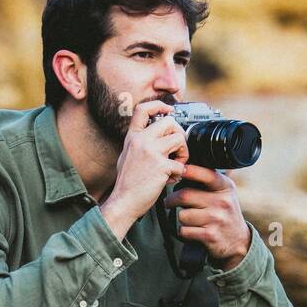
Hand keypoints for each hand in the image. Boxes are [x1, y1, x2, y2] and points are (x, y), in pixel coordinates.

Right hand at [99, 100, 187, 239]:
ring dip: (183, 153)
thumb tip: (157, 137)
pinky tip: (169, 179)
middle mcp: (141, 140)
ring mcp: (151, 152)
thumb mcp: (127, 155)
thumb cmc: (127, 182)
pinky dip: (179, 173)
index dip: (159, 105)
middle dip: (179, 134)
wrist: (123, 201)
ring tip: (176, 164)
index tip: (169, 110)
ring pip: (179, 138)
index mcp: (133, 137)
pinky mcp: (160, 166)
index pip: (143, 109)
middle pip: (169, 121)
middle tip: (177, 149)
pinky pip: (180, 164)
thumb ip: (140, 143)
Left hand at [163, 164, 250, 268]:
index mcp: (225, 187)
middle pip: (185, 195)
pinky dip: (184, 232)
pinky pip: (185, 230)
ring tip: (188, 219)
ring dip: (181, 218)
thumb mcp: (225, 193)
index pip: (206, 174)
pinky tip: (192, 230)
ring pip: (183, 215)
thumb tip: (185, 168)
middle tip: (169, 202)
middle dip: (171, 200)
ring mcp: (217, 219)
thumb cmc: (226, 213)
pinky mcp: (210, 235)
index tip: (180, 170)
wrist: (238, 240)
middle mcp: (222, 202)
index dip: (190, 171)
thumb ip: (209, 181)